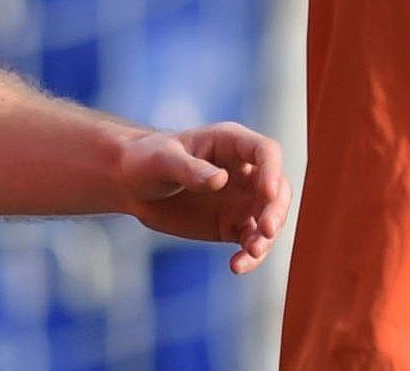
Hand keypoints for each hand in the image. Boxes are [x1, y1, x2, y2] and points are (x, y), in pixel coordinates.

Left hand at [116, 122, 288, 274]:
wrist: (131, 185)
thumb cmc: (147, 159)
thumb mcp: (163, 160)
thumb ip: (191, 169)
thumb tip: (221, 180)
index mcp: (231, 143)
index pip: (266, 151)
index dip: (272, 171)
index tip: (267, 193)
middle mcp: (244, 172)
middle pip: (277, 189)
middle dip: (276, 210)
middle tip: (265, 230)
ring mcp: (240, 200)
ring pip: (268, 219)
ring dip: (266, 238)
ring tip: (251, 252)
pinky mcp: (231, 226)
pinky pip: (250, 242)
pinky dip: (249, 256)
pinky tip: (236, 266)